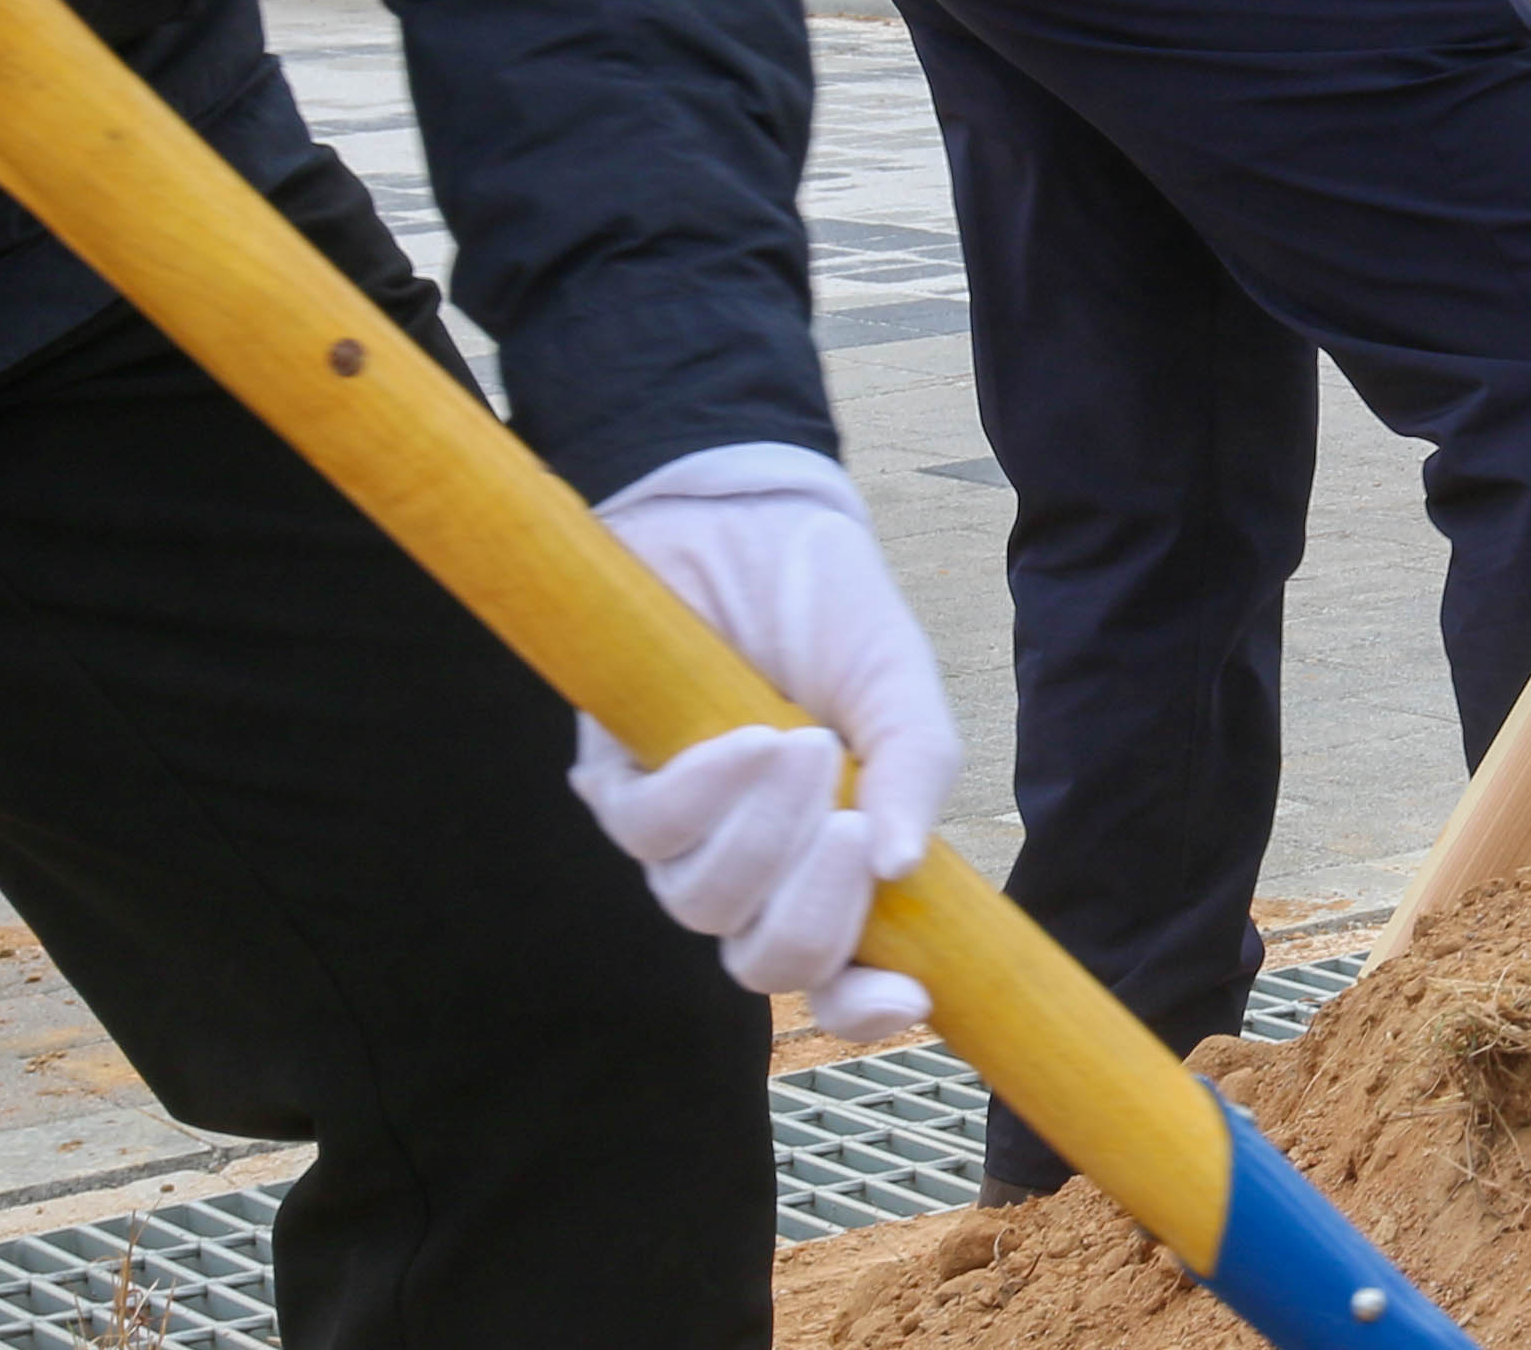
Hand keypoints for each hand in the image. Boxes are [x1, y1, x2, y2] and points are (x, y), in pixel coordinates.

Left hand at [566, 446, 956, 1042]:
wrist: (753, 523)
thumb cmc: (834, 615)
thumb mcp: (902, 687)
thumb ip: (917, 769)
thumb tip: (908, 867)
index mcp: (827, 863)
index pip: (840, 972)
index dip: (868, 1008)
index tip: (912, 1000)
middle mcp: (749, 869)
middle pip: (765, 962)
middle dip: (815, 915)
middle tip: (852, 831)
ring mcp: (681, 837)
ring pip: (703, 908)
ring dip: (763, 839)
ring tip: (804, 743)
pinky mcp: (614, 788)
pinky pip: (646, 836)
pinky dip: (704, 795)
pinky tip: (747, 739)